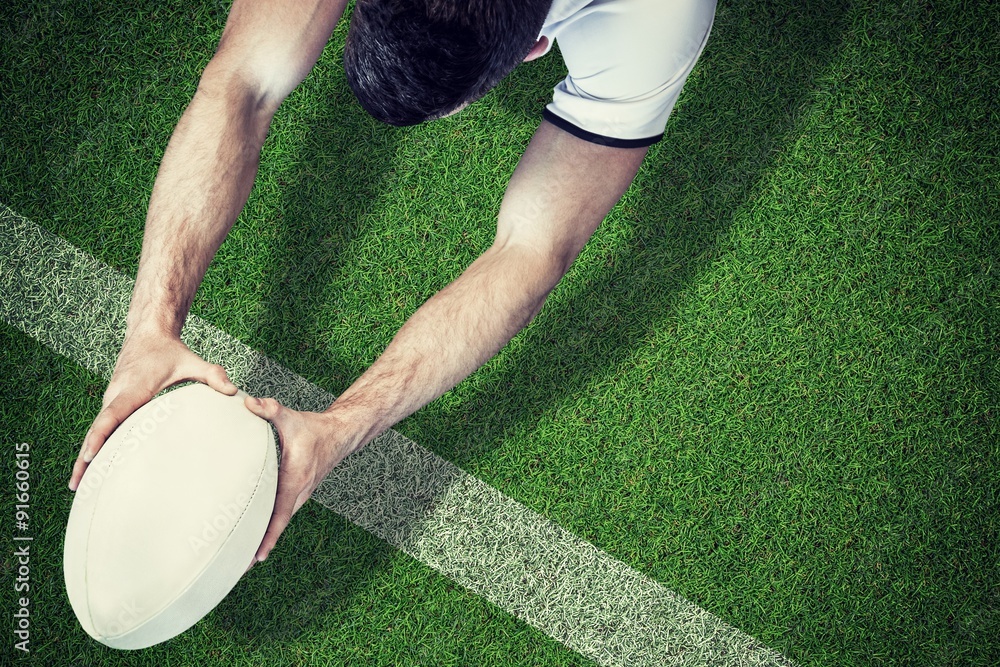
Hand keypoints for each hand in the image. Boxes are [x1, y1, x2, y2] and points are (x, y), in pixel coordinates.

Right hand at [69, 331, 237, 489]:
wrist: (148, 333)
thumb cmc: (170, 351)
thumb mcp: (193, 361)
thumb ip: (214, 375)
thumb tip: (234, 392)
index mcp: (133, 388)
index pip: (112, 415)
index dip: (100, 436)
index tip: (89, 456)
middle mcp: (115, 395)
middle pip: (97, 429)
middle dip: (86, 458)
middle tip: (79, 487)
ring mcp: (111, 399)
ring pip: (96, 430)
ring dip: (86, 456)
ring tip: (81, 487)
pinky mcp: (112, 402)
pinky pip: (101, 426)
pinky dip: (95, 446)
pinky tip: (93, 469)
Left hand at [244, 396, 352, 562]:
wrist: (340, 434)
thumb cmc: (314, 429)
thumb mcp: (291, 418)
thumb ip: (269, 410)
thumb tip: (248, 403)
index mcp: (295, 481)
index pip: (279, 515)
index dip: (268, 537)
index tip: (255, 559)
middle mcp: (299, 494)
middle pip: (275, 526)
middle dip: (257, 546)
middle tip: (234, 569)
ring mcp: (299, 496)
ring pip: (277, 522)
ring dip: (262, 538)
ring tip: (239, 559)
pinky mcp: (297, 493)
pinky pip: (280, 514)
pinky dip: (267, 526)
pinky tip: (254, 533)